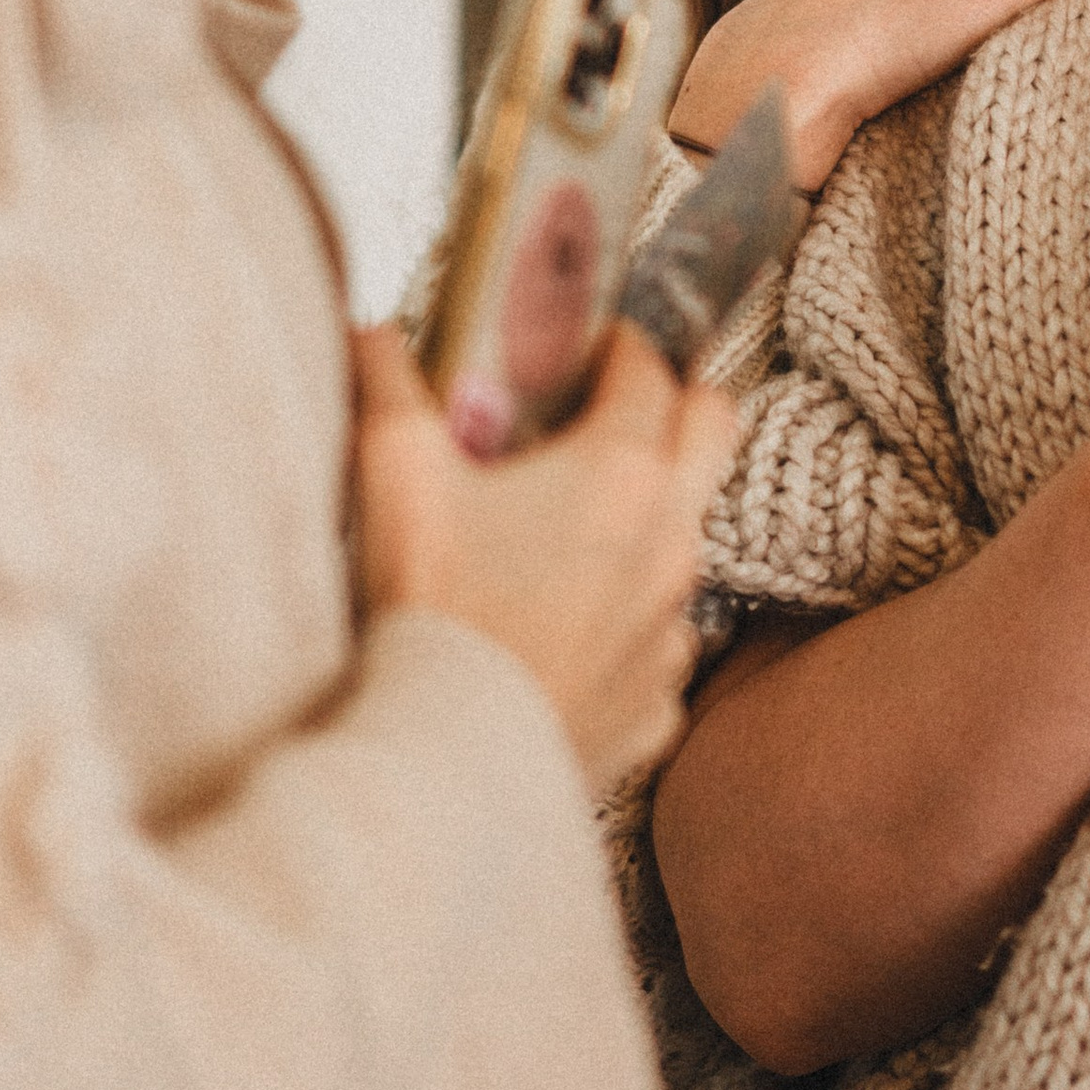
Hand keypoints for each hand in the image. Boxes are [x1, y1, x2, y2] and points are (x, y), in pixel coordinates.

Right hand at [351, 318, 738, 793]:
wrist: (439, 759)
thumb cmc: (426, 611)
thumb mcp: (395, 472)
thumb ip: (391, 382)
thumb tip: (374, 330)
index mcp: (622, 473)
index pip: (651, 371)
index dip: (618, 347)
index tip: (586, 350)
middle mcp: (669, 543)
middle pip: (715, 431)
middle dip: (676, 406)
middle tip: (615, 412)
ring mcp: (671, 629)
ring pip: (687, 545)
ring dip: (646, 525)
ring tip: (569, 533)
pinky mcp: (658, 703)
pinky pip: (658, 645)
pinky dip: (625, 627)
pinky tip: (566, 631)